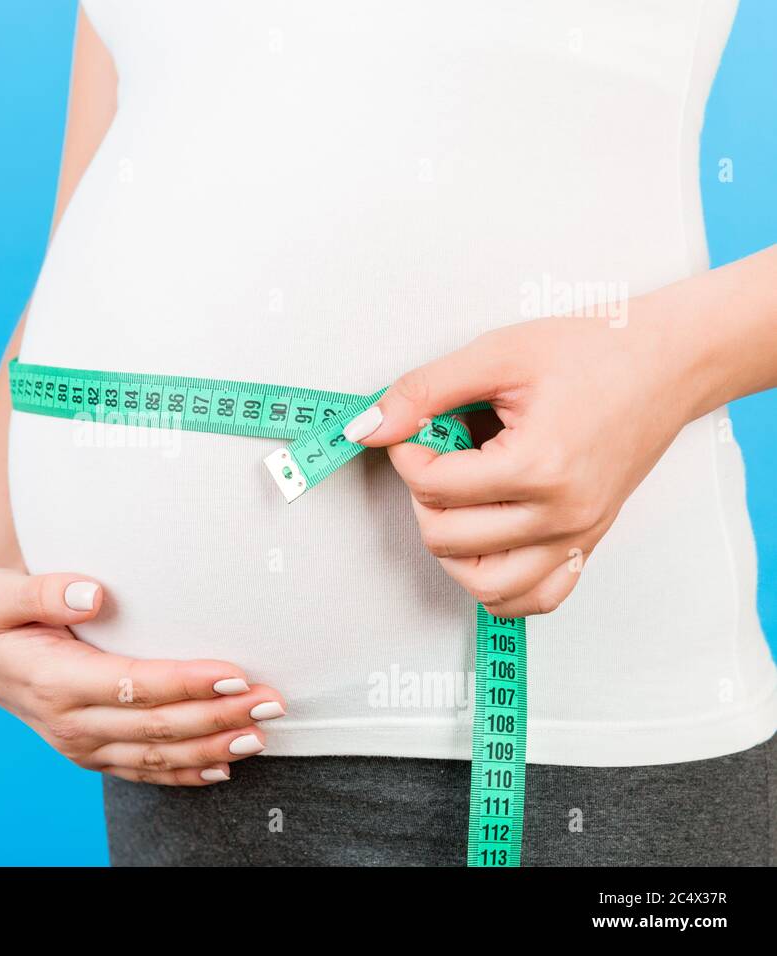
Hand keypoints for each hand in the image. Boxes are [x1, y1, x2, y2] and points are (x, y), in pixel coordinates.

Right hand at [0, 568, 286, 784]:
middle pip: (157, 726)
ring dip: (213, 747)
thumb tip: (93, 592)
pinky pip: (143, 772)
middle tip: (271, 701)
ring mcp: (82, 744)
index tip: (234, 672)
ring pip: (157, 755)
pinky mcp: (91, 753)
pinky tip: (223, 767)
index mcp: (53, 682)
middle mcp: (70, 723)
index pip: (134, 685)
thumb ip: (43, 591)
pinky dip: (185, 773)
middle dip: (218, 716)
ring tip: (261, 734)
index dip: (186, 683)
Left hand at [343, 308, 698, 617]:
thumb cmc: (593, 350)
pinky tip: (485, 540)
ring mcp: (577, 536)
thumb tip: (368, 427)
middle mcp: (562, 514)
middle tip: (437, 456)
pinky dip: (498, 584)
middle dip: (422, 496)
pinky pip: (535, 598)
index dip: (407, 453)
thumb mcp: (498, 354)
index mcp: (539, 465)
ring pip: (485, 586)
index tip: (417, 428)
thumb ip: (424, 391)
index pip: (433, 486)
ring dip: (452, 550)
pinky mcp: (586, 544)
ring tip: (456, 501)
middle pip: (448, 539)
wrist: (670, 362)